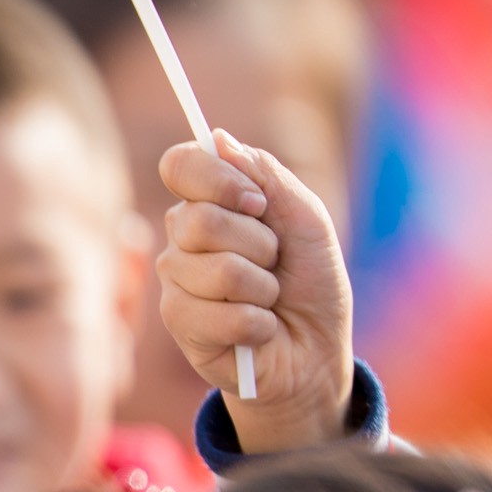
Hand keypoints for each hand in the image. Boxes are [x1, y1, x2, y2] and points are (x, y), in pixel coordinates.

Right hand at [156, 131, 355, 452]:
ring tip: (268, 301)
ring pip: (214, 271)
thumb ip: (267, 177)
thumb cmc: (310, 285)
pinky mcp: (180, 325)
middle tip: (274, 264)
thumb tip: (218, 138)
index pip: (182, 165)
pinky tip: (259, 330)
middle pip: (199, 220)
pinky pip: (217, 314)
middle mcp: (183, 240)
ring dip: (261, 289)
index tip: (257, 203)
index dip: (217, 178)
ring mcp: (176, 283)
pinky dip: (255, 323)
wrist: (315, 352)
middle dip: (257, 244)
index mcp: (210, 204)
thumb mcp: (306, 221)